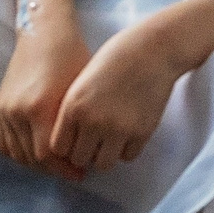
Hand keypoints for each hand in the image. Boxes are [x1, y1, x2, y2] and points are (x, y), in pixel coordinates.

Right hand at [0, 21, 91, 179]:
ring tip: (57, 164)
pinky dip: (18, 153)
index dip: (64, 168)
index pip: (47, 156)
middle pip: (31, 158)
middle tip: (72, 172)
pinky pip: (3, 143)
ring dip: (36, 164)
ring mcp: (4, 110)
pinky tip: (36, 154)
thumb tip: (87, 152)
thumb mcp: (80, 90)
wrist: (44, 32)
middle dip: (53, 169)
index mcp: (40, 107)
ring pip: (16, 154)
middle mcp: (17, 112)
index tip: (81, 171)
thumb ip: (77, 123)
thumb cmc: (72, 56)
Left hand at [49, 22, 187, 174]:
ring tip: (111, 139)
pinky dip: (126, 149)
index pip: (58, 148)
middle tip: (94, 140)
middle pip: (79, 159)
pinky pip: (128, 156)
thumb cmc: (118, 57)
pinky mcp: (141, 132)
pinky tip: (128, 131)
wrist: (155, 48)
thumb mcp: (83, 80)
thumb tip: (72, 140)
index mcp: (73, 106)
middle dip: (85, 152)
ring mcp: (118, 129)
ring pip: (103, 164)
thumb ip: (74, 110)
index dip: (67, 146)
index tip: (75, 139)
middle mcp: (93, 121)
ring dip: (105, 154)